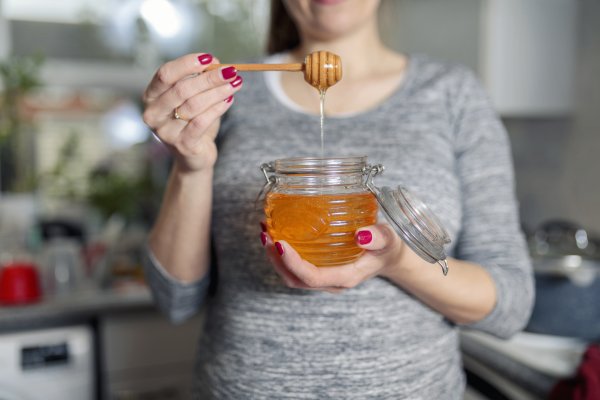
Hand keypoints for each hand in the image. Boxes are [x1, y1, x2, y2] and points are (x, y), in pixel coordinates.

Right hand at [142, 53, 242, 172]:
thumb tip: (215, 64)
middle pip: (182, 89)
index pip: (165, 74)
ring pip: (194, 105)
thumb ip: (198, 80)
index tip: (210, 58)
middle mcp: (153, 114)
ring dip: (217, 92)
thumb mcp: (192, 98)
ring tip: (235, 84)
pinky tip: (229, 100)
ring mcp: (166, 132)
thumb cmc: (191, 121)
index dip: (187, 63)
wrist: (193, 156)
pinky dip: (218, 109)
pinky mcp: (182, 145)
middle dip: (209, 78)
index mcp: (151, 96)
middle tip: (231, 71)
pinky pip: (202, 123)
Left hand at [260, 223, 419, 292]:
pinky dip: (281, 253)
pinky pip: (294, 267)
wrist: (388, 257)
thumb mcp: (388, 240)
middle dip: (276, 260)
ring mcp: (323, 278)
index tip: (280, 243)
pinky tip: (276, 233)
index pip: (312, 277)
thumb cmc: (387, 248)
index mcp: (344, 278)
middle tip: (266, 235)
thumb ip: (378, 238)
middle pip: (295, 279)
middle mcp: (330, 282)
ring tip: (265, 232)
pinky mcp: (318, 270)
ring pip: (291, 275)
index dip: (292, 263)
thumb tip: (361, 235)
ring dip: (275, 257)